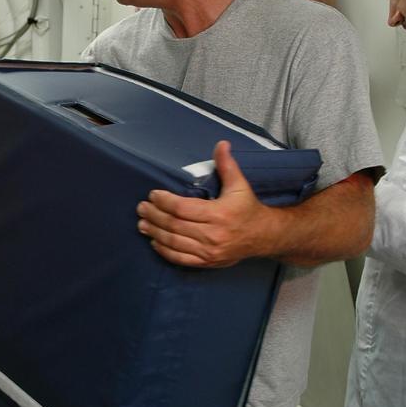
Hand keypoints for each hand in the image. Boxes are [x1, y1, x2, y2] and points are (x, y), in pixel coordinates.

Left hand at [136, 140, 276, 267]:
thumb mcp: (240, 185)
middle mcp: (213, 234)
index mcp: (219, 214)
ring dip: (155, 232)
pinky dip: (164, 251)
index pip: (183, 208)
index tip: (153, 194)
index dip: (164, 201)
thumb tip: (221, 144)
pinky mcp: (207, 262)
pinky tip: (154, 242)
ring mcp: (209, 251)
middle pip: (174, 225)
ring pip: (174, 242)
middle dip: (154, 216)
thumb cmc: (248, 209)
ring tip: (142, 224)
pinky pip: (180, 259)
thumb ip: (227, 165)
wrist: (264, 237)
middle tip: (142, 208)